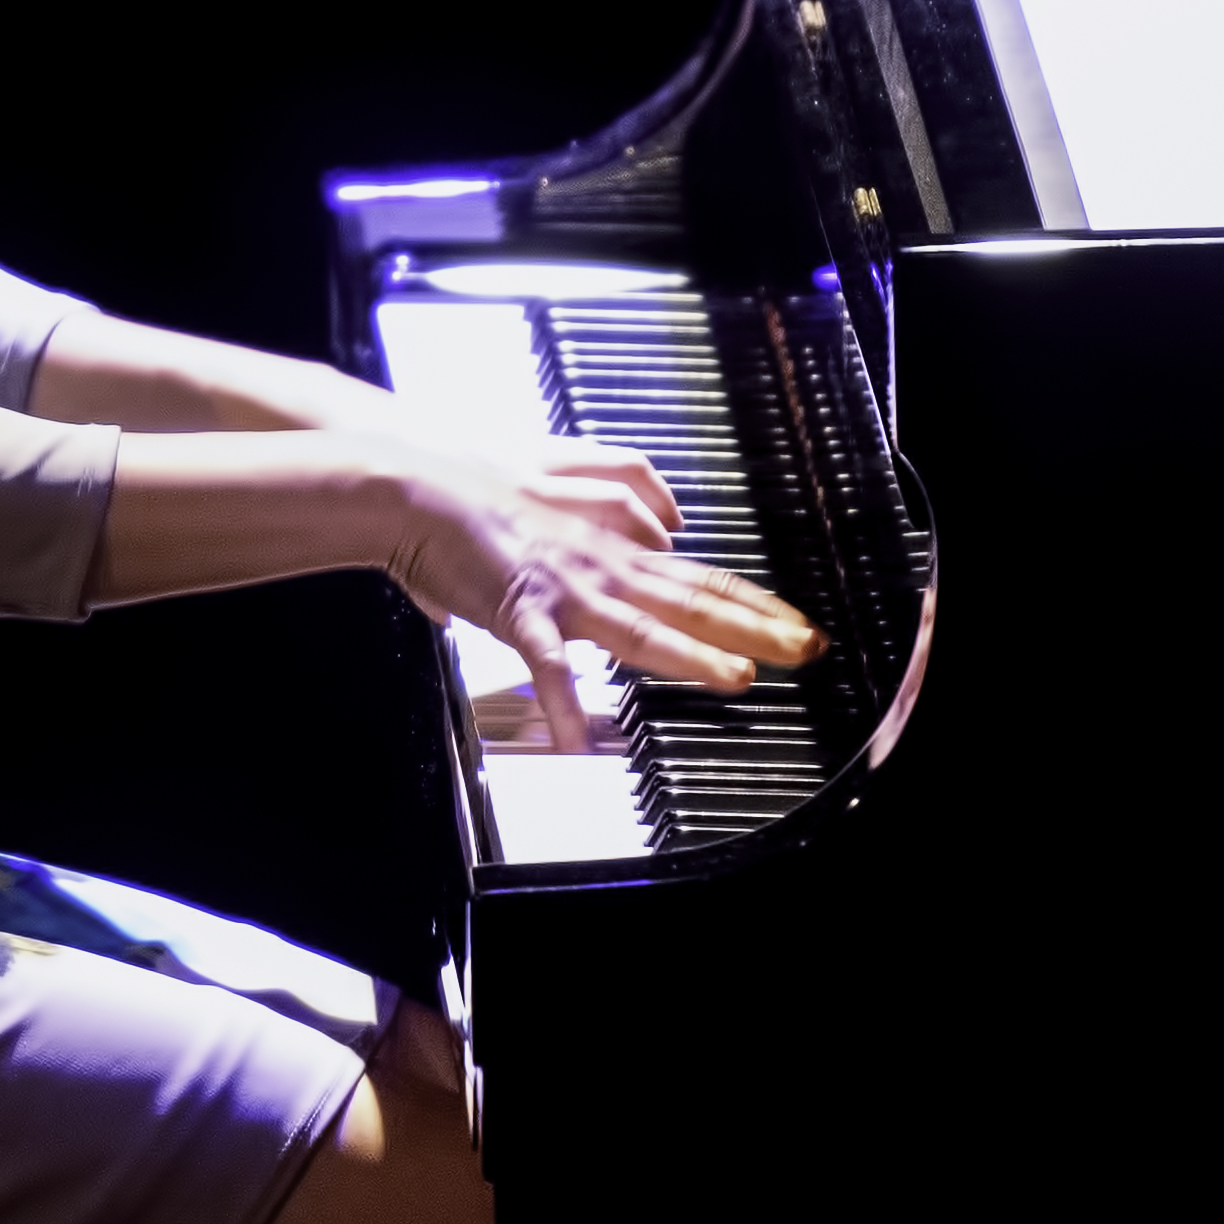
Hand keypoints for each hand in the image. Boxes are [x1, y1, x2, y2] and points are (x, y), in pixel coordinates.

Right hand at [380, 445, 822, 754]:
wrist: (415, 485)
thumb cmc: (480, 498)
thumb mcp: (559, 499)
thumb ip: (609, 517)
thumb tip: (651, 532)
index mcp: (612, 550)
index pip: (702, 579)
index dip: (756, 604)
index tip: (796, 624)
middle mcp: (602, 565)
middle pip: (694, 599)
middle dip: (757, 628)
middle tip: (807, 648)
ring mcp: (563, 587)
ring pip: (640, 626)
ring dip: (691, 656)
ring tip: (736, 680)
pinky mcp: (517, 607)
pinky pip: (546, 662)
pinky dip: (563, 701)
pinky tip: (578, 738)